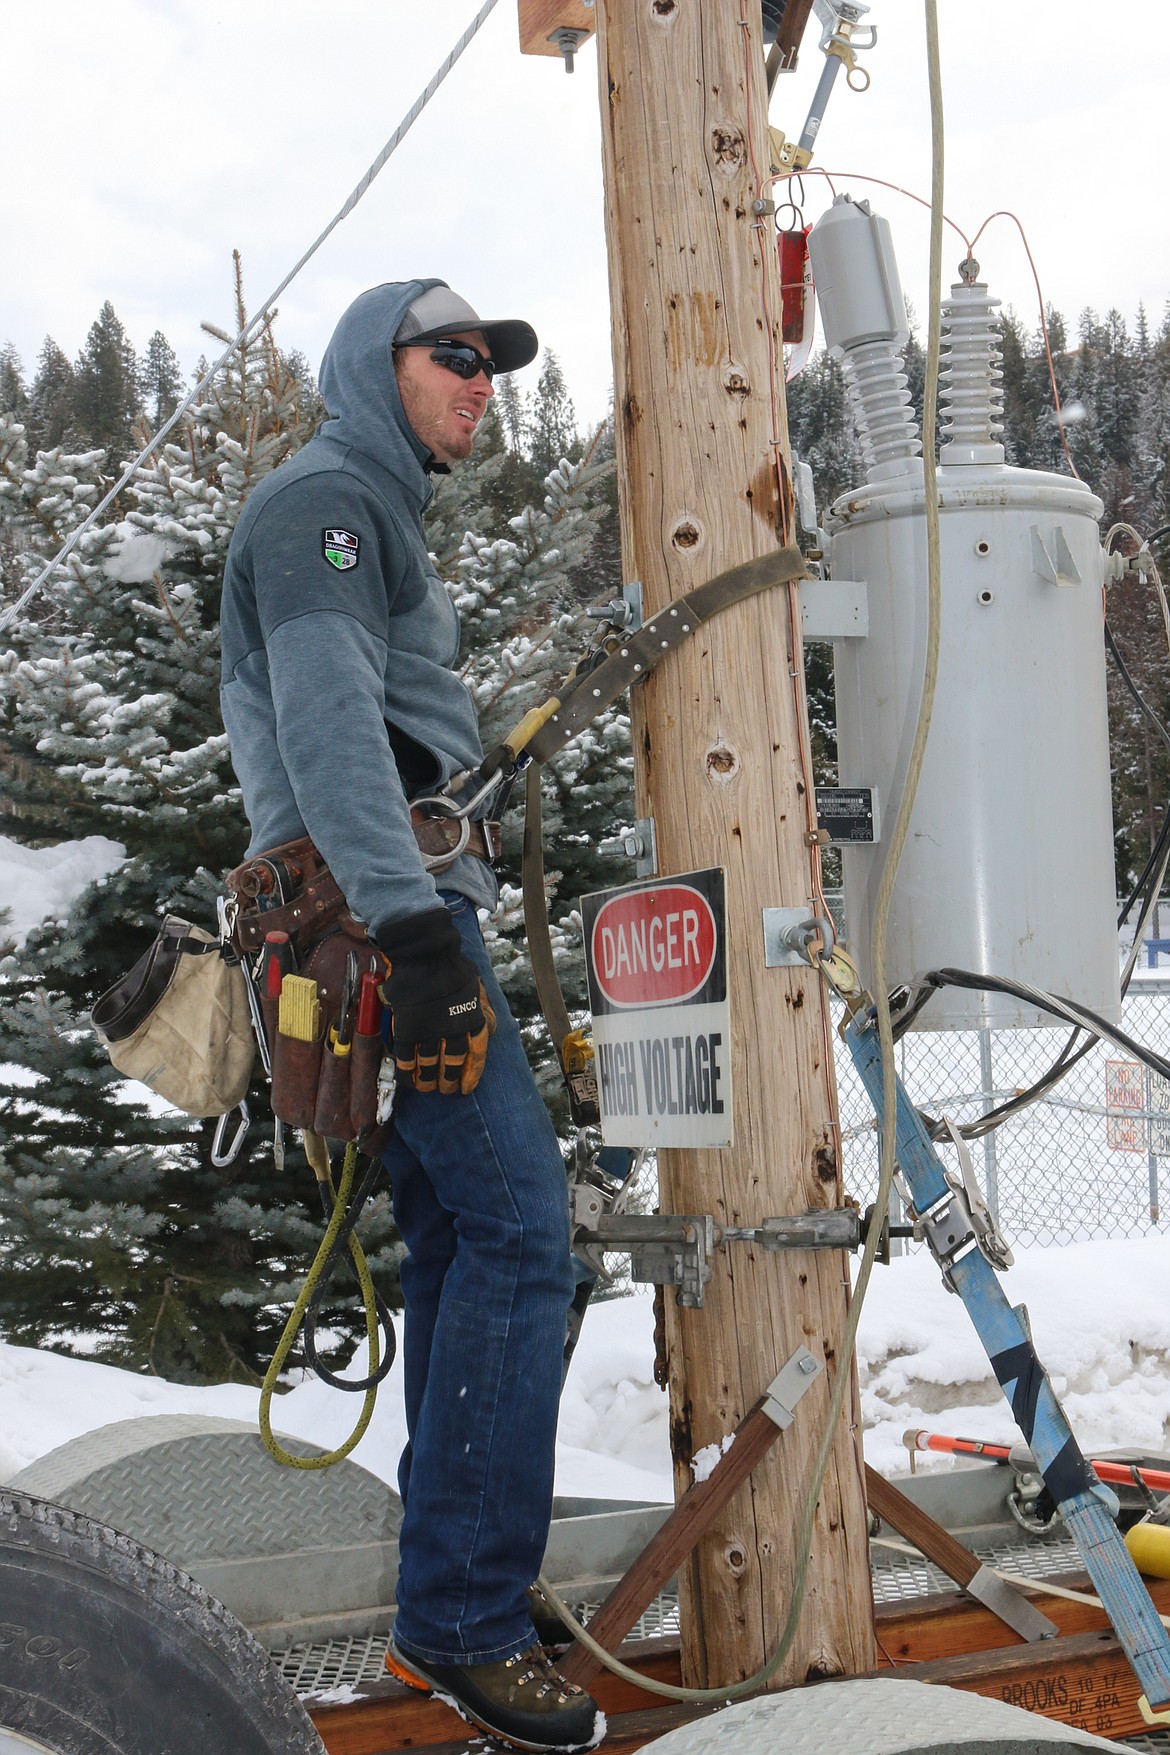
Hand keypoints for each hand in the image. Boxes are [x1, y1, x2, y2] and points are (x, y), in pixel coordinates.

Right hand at [376, 908, 495, 1094]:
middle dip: (449, 1079)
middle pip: (452, 1063)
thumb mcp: (475, 986)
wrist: (424, 955)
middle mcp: (452, 1030)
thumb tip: (492, 1028)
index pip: (476, 1054)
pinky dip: (407, 1072)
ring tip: (427, 1089)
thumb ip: (483, 1008)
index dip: (472, 1074)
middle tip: (446, 1089)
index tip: (467, 1089)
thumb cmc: (451, 967)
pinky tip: (408, 1080)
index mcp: (471, 1020)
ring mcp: (428, 1031)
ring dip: (428, 1081)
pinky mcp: (406, 1029)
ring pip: (429, 1065)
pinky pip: (406, 1058)